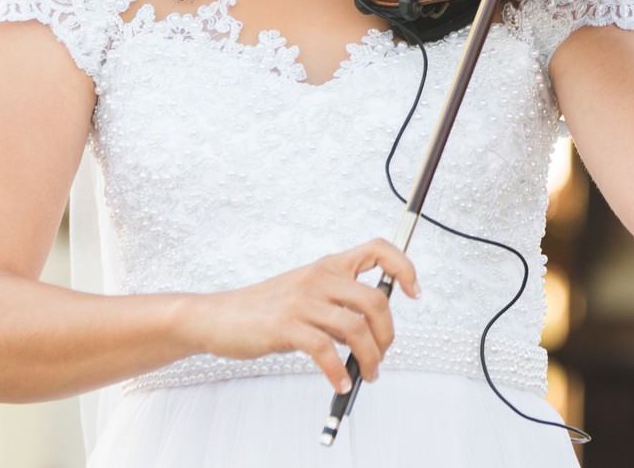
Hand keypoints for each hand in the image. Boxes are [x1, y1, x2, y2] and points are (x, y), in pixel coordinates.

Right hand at [181, 238, 420, 392]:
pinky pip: (326, 351)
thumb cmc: (264, 309)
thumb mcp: (305, 293)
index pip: (377, 249)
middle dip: (388, 335)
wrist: (219, 317)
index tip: (414, 292)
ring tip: (367, 375)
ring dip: (370, 359)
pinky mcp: (286, 325)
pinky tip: (339, 384)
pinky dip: (338, 374)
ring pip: (356, 328)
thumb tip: (372, 329)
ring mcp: (302, 300)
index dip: (403, 267)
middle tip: (382, 356)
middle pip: (375, 301)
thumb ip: (336, 302)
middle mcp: (318, 277)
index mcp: (326, 265)